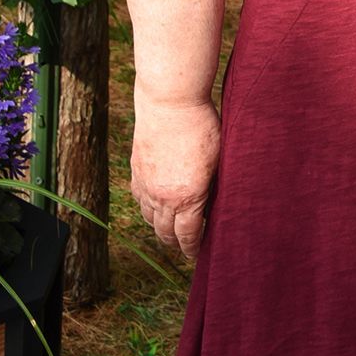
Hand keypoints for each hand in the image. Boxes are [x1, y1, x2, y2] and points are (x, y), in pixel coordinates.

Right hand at [131, 93, 220, 261]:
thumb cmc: (204, 126)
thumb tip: (213, 203)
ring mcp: (146, 184)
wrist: (170, 102)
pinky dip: (146, 208)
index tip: (196, 254)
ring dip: (158, 227)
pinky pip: (139, 199)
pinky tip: (152, 208)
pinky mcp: (137, 170)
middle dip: (174, 243)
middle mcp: (163, 196)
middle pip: (165, 231)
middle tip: (183, 248)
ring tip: (167, 232)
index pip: (188, 234)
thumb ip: (213, 186)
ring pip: (149, 217)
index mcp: (188, 197)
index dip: (192, 248)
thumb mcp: (219, 160)